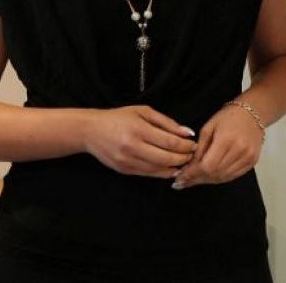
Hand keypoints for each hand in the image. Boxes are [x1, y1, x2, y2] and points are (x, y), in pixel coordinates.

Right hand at [83, 105, 197, 178]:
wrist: (91, 131)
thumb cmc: (119, 117)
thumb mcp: (144, 112)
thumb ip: (167, 123)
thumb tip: (187, 132)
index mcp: (139, 130)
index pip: (170, 142)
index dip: (185, 145)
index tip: (194, 144)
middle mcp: (133, 147)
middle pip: (166, 158)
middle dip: (183, 157)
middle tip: (192, 154)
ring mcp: (127, 161)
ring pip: (158, 169)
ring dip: (175, 167)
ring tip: (184, 161)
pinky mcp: (124, 170)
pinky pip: (148, 174)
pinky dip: (163, 173)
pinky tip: (171, 168)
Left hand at [171, 103, 263, 188]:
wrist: (253, 113)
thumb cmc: (228, 117)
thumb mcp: (208, 128)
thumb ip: (199, 149)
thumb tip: (188, 168)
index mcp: (226, 140)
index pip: (207, 166)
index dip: (192, 174)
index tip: (180, 179)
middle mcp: (239, 151)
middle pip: (215, 174)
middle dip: (197, 179)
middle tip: (184, 182)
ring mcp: (248, 158)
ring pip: (224, 178)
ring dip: (208, 181)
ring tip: (195, 180)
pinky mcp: (253, 162)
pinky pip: (233, 176)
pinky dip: (220, 178)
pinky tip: (210, 177)